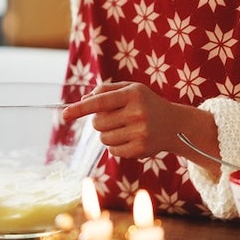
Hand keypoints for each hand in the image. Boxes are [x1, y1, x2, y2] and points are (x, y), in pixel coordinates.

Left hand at [61, 81, 197, 158]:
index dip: (80, 108)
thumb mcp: (131, 89)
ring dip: (108, 134)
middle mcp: (137, 113)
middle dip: (100, 121)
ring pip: (103, 138)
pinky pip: (113, 151)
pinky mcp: (141, 150)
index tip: (64, 115)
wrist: (175, 125)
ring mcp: (140, 133)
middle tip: (116, 117)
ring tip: (124, 128)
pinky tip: (130, 138)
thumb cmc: (146, 103)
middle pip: (97, 122)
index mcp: (133, 94)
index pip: (100, 102)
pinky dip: (115, 145)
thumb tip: (83, 100)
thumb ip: (106, 90)